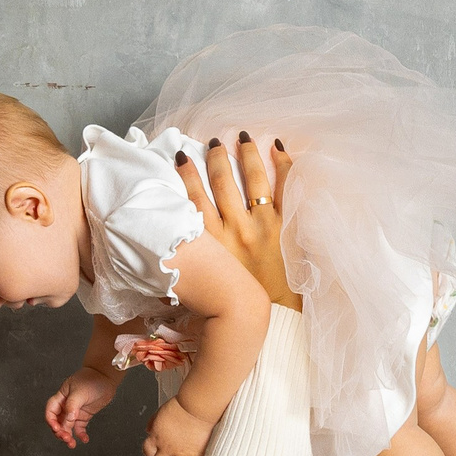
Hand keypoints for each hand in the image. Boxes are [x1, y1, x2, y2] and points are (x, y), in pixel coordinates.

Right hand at [45, 367, 120, 447]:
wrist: (106, 377)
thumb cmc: (91, 379)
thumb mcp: (79, 392)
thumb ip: (72, 405)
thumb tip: (68, 419)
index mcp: (60, 398)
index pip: (51, 412)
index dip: (51, 422)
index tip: (58, 429)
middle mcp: (66, 406)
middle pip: (58, 422)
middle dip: (60, 432)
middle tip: (66, 438)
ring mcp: (75, 411)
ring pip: (67, 427)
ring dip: (68, 436)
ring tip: (72, 444)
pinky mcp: (84, 416)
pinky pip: (79, 428)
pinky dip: (80, 435)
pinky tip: (84, 439)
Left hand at [143, 396, 213, 455]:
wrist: (196, 407)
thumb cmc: (180, 406)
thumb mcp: (161, 412)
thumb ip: (154, 421)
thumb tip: (148, 428)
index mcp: (157, 437)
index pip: (148, 450)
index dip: (148, 454)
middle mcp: (167, 448)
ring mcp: (182, 453)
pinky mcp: (196, 454)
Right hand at [175, 133, 298, 309]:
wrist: (276, 318)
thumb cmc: (235, 304)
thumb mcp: (205, 281)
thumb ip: (191, 260)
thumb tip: (169, 247)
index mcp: (213, 243)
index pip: (194, 199)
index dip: (186, 174)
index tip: (181, 156)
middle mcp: (236, 229)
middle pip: (221, 183)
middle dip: (215, 158)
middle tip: (212, 141)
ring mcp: (263, 225)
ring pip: (252, 179)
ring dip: (245, 155)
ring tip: (241, 137)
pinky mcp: (286, 226)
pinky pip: (286, 189)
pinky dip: (283, 165)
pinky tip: (278, 147)